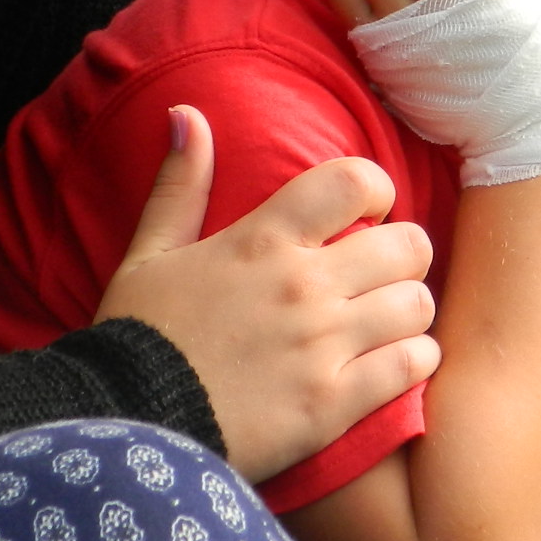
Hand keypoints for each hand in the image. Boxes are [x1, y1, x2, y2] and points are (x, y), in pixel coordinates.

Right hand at [95, 106, 441, 482]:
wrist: (124, 426)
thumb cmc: (137, 338)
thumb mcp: (148, 254)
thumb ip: (180, 185)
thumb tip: (187, 114)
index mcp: (264, 240)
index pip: (355, 181)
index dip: (377, 189)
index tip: (370, 211)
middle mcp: (303, 286)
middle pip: (408, 245)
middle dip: (404, 255)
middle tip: (383, 273)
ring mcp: (322, 347)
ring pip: (417, 305)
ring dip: (409, 310)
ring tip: (387, 320)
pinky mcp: (333, 405)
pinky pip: (411, 365)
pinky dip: (414, 360)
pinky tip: (393, 362)